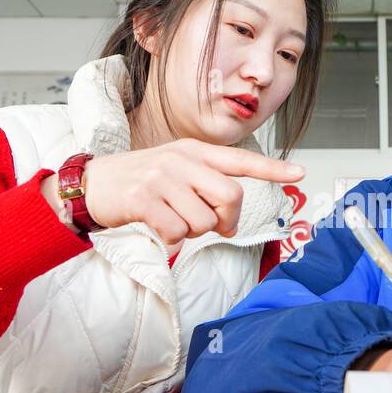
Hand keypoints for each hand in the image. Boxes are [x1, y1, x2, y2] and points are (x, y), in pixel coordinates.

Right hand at [43, 138, 302, 245]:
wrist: (92, 183)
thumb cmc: (142, 182)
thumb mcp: (175, 170)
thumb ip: (204, 183)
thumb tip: (230, 215)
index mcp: (194, 152)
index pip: (240, 161)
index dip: (271, 170)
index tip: (299, 174)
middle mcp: (181, 160)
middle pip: (229, 197)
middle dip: (226, 219)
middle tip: (212, 225)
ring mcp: (162, 178)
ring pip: (203, 221)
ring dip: (192, 232)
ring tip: (174, 221)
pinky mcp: (144, 199)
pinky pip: (175, 232)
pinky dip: (171, 240)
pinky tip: (159, 229)